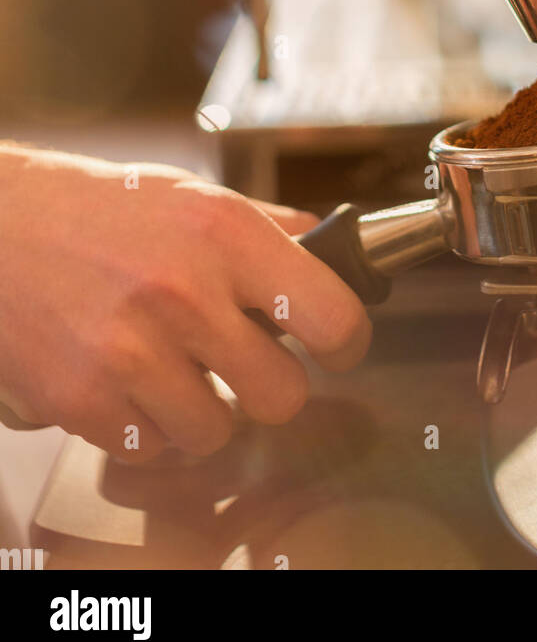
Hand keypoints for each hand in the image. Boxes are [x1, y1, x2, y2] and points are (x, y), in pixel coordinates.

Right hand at [0, 146, 368, 460]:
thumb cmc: (96, 208)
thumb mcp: (191, 194)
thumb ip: (265, 226)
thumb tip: (326, 243)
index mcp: (225, 233)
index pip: (333, 317)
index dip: (346, 341)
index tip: (336, 345)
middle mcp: (185, 293)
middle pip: (282, 395)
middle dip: (267, 383)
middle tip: (241, 358)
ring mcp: (132, 352)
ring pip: (218, 433)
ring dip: (202, 409)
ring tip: (171, 363)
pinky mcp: (85, 399)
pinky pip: (153, 447)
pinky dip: (146, 424)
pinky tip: (126, 377)